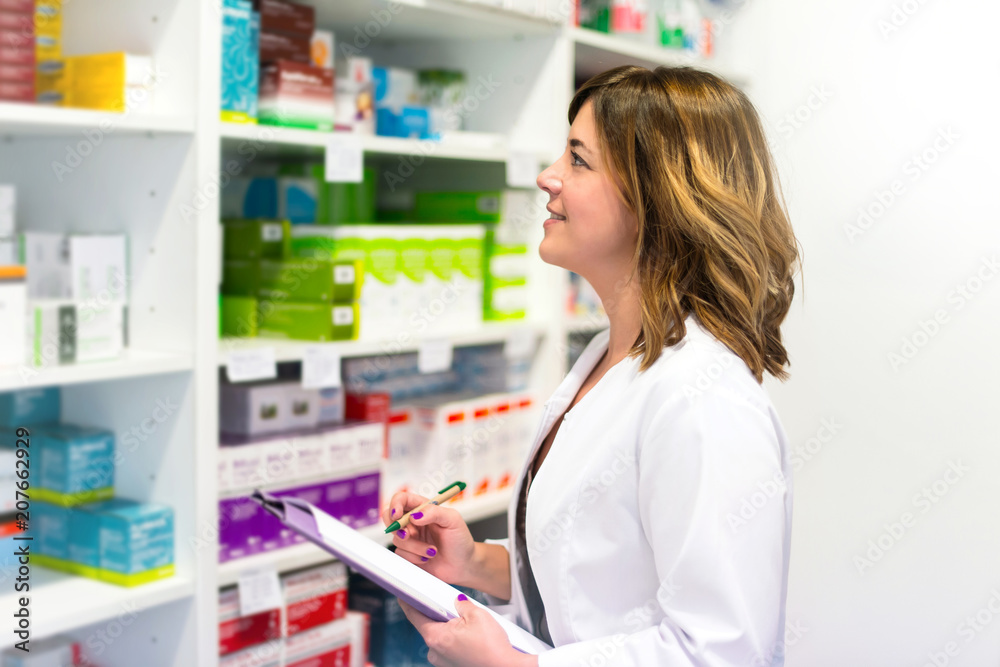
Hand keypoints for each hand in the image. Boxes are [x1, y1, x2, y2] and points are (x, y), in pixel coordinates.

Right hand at [383, 491, 476, 586]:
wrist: (463, 565)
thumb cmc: (460, 540)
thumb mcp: (453, 520)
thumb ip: (434, 512)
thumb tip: (414, 515)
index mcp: (424, 508)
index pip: (403, 499)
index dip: (395, 505)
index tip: (397, 515)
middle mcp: (414, 522)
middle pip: (390, 517)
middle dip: (396, 527)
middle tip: (408, 535)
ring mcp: (410, 538)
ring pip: (397, 538)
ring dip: (415, 546)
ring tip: (433, 551)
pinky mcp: (408, 554)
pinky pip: (400, 554)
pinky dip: (414, 557)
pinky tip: (427, 558)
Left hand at [399, 595, 537, 666]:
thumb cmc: (493, 649)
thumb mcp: (477, 615)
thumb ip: (462, 604)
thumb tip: (458, 601)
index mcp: (436, 637)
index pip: (414, 615)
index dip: (408, 602)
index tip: (402, 595)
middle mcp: (435, 652)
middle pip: (429, 626)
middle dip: (439, 615)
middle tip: (451, 606)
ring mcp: (444, 662)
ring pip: (441, 638)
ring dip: (450, 629)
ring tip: (468, 624)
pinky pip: (449, 648)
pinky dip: (456, 640)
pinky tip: (471, 637)